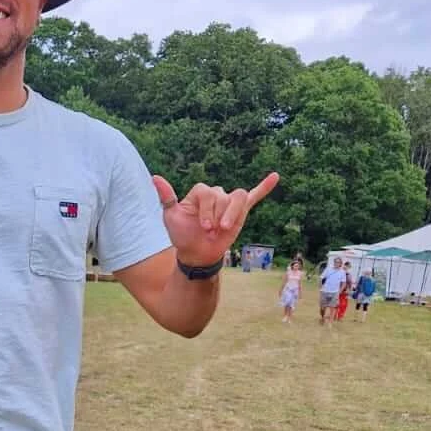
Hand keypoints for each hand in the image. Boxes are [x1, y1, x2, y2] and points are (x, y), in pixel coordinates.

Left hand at [152, 173, 279, 267]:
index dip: (207, 210)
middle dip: (217, 216)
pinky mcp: (241, 211)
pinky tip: (275, 176)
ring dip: (233, 213)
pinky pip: (254, 195)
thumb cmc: (183, 235)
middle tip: (210, 232)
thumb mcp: (171, 217)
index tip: (204, 227)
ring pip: (239, 197)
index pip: (207, 193)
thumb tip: (155, 177)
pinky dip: (264, 187)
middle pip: (223, 196)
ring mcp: (229, 202)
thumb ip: (167, 198)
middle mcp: (216, 194)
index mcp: (200, 193)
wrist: (197, 254)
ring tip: (225, 228)